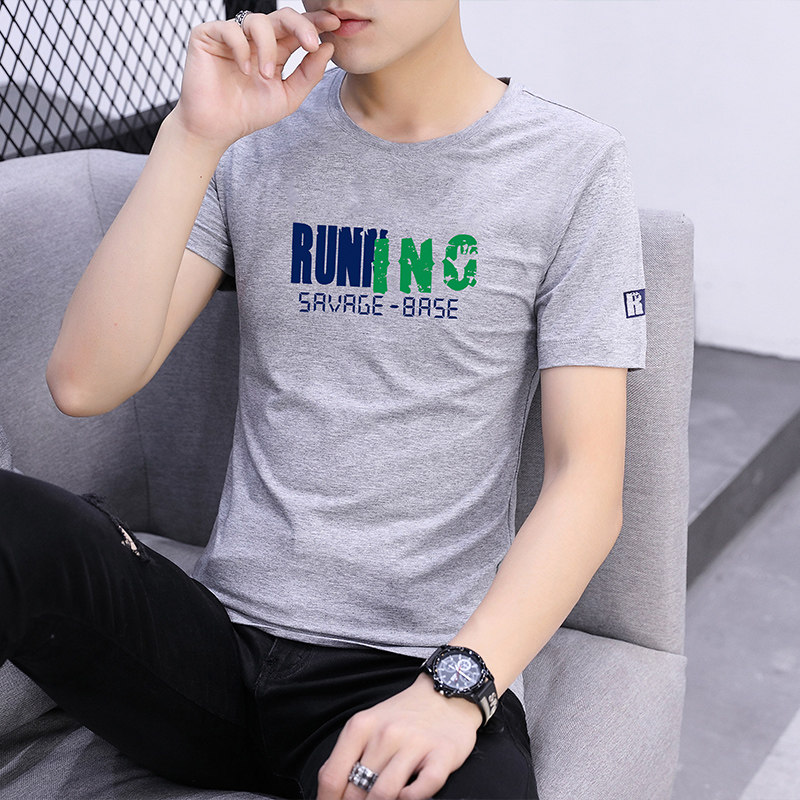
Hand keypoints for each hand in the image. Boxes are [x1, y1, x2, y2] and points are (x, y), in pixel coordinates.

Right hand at [170, 7, 341, 150]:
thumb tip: (327, 47)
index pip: (297, 29)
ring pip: (259, 21)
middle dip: (301, 26)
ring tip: (265, 75)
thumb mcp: (288, 96)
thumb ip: (308, 74)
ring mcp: (233, 35)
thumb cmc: (248, 113)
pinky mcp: (208, 35)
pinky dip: (241, 48)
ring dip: (268, 48)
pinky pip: (231, 29)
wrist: (216, 128)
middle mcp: (255, 39)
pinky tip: (244, 69)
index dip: (315, 23)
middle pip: (283, 16)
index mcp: (275, 51)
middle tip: (311, 43)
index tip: (334, 25)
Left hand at [317, 673, 482, 799]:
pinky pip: (420, 791)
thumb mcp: (369, 725)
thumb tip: (328, 791)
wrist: (447, 694)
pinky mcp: (441, 755)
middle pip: (356, 791)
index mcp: (361, 727)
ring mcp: (414, 744)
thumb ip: (346, 755)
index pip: (332, 777)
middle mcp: (386, 734)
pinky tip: (405, 797)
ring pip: (384, 794)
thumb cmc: (405, 715)